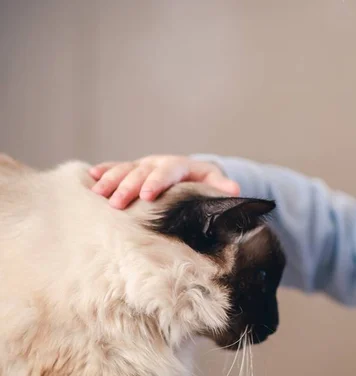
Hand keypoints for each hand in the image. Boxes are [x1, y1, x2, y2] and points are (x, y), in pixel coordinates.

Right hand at [88, 155, 239, 208]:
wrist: (191, 170)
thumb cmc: (203, 181)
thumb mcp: (213, 182)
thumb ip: (221, 186)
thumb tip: (235, 191)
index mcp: (179, 167)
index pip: (167, 172)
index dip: (156, 183)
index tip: (147, 196)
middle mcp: (158, 163)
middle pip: (141, 172)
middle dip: (127, 186)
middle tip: (115, 203)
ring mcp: (143, 165)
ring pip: (125, 169)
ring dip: (111, 180)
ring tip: (97, 193)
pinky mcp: (133, 170)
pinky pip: (116, 167)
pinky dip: (104, 171)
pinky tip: (90, 177)